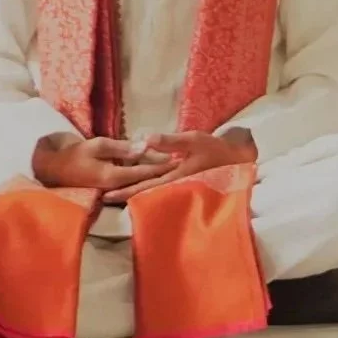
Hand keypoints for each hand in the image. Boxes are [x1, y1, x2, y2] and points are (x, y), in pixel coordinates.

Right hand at [32, 136, 176, 190]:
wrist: (54, 169)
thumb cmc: (75, 154)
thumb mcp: (98, 145)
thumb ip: (122, 147)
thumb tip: (144, 147)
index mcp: (114, 177)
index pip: (144, 171)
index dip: (162, 165)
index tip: (179, 159)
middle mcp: (116, 186)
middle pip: (145, 178)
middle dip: (162, 170)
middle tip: (181, 162)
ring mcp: (113, 188)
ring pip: (139, 180)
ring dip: (154, 172)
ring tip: (172, 165)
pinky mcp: (110, 186)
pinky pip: (130, 180)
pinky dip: (142, 174)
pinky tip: (152, 168)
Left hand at [102, 128, 256, 202]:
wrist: (235, 159)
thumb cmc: (213, 149)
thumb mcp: (193, 140)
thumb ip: (170, 141)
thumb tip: (146, 140)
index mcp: (174, 177)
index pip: (144, 186)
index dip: (125, 190)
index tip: (107, 194)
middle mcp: (175, 186)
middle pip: (145, 193)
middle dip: (125, 195)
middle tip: (103, 197)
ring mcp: (179, 187)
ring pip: (152, 192)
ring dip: (134, 192)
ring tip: (115, 193)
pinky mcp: (182, 184)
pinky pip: (161, 188)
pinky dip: (147, 188)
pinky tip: (138, 186)